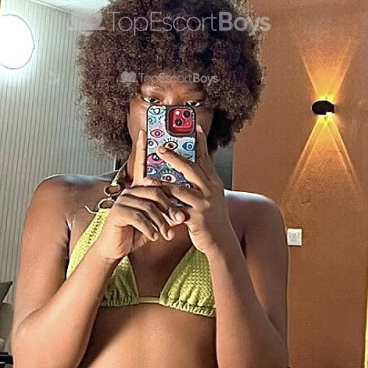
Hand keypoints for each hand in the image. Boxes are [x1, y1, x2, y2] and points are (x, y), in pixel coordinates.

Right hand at [91, 128, 177, 262]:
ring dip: (161, 222)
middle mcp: (129, 190)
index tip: (145, 131)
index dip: (142, 148)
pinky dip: (149, 228)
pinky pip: (139, 217)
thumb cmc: (136, 232)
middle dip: (170, 207)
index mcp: (139, 189)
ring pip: (149, 206)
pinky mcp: (117, 212)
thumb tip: (183, 213)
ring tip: (168, 234)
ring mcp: (122, 200)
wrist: (116, 248)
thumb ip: (166, 214)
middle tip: (181, 219)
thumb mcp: (154, 222)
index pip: (142, 165)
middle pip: (156, 190)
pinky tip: (153, 237)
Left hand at [144, 125, 234, 255]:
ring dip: (160, 183)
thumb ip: (199, 183)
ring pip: (179, 189)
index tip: (194, 126)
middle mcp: (210, 190)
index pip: (205, 157)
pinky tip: (151, 203)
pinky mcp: (196, 218)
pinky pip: (175, 209)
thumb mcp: (210, 197)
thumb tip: (185, 169)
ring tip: (146, 179)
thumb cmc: (212, 218)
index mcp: (213, 182)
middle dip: (174, 157)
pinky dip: (162, 206)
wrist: (222, 242)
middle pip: (191, 168)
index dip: (200, 141)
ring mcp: (204, 203)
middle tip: (159, 148)